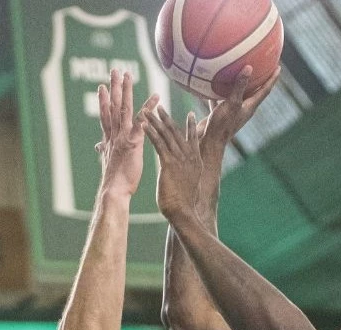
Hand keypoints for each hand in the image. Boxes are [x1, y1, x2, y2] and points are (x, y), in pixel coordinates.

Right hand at [96, 69, 153, 196]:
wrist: (114, 191)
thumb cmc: (114, 181)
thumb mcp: (108, 162)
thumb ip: (104, 151)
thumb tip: (98, 147)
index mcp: (109, 139)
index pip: (105, 116)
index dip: (103, 101)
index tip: (102, 87)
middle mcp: (113, 134)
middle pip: (112, 106)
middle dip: (113, 88)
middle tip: (114, 70)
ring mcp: (122, 137)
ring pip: (123, 109)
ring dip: (125, 90)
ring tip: (127, 74)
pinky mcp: (132, 142)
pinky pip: (141, 122)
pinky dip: (148, 108)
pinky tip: (155, 97)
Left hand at [143, 104, 202, 221]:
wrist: (183, 212)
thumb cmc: (184, 205)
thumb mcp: (190, 187)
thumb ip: (188, 178)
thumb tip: (187, 178)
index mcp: (196, 162)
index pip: (193, 140)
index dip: (190, 127)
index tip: (190, 115)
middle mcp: (190, 157)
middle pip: (177, 133)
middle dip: (166, 119)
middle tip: (159, 106)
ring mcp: (180, 159)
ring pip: (166, 135)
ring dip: (156, 121)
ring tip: (147, 110)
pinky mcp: (169, 164)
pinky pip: (159, 144)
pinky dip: (151, 133)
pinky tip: (144, 125)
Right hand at [200, 65, 280, 149]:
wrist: (208, 142)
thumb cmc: (222, 124)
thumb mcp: (232, 103)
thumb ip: (239, 86)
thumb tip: (249, 68)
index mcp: (250, 107)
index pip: (265, 90)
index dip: (272, 79)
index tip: (278, 67)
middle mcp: (243, 109)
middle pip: (254, 91)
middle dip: (258, 79)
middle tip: (262, 65)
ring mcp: (231, 112)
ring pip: (237, 95)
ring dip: (239, 84)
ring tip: (238, 71)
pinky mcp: (220, 114)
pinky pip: (220, 99)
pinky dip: (218, 91)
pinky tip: (212, 83)